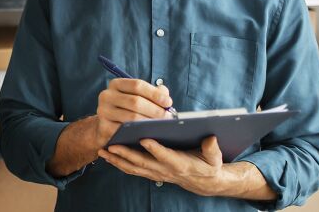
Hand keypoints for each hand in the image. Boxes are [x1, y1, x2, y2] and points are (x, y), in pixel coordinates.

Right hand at [94, 78, 173, 148]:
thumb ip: (153, 94)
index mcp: (116, 84)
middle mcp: (106, 96)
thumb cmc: (128, 109)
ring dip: (150, 123)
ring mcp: (103, 112)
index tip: (168, 102)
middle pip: (135, 101)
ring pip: (132, 118)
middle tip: (168, 117)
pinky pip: (126, 131)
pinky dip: (140, 133)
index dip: (154, 93)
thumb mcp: (138, 97)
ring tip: (162, 126)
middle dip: (155, 110)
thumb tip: (166, 97)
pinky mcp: (104, 127)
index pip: (137, 85)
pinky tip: (150, 135)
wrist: (107, 126)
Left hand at [98, 136, 224, 195]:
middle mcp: (165, 170)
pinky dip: (118, 163)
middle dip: (127, 154)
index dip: (155, 149)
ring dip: (117, 160)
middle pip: (143, 163)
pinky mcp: (150, 173)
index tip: (144, 138)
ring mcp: (156, 173)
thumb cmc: (208, 164)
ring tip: (103, 150)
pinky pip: (132, 169)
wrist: (202, 180)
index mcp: (180, 164)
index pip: (166, 156)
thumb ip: (212, 148)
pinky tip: (107, 155)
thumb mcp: (214, 157)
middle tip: (113, 144)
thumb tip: (211, 138)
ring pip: (133, 168)